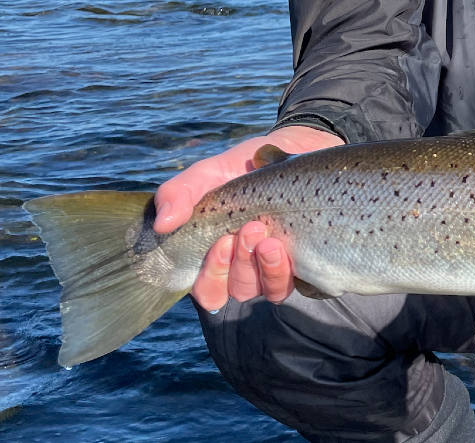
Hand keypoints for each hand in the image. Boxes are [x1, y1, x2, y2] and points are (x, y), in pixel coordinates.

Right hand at [154, 125, 343, 311]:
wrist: (296, 148)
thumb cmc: (245, 166)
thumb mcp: (209, 173)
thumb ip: (180, 193)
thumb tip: (162, 224)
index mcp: (217, 254)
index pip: (207, 290)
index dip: (211, 277)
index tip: (221, 241)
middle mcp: (246, 268)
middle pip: (237, 290)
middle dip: (242, 264)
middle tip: (251, 227)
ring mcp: (276, 268)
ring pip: (267, 291)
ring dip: (266, 268)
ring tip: (269, 236)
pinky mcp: (306, 264)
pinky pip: (298, 282)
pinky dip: (287, 268)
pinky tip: (285, 244)